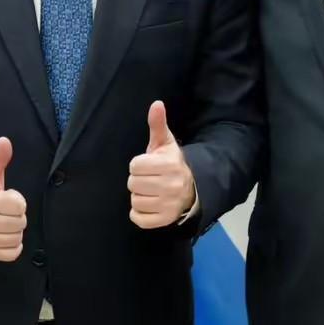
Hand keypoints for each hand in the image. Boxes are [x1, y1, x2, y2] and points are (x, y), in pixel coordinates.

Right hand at [0, 137, 26, 260]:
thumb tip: (5, 141)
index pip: (19, 205)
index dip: (17, 200)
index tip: (7, 197)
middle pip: (20, 222)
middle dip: (17, 215)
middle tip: (6, 210)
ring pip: (17, 238)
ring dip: (15, 230)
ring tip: (5, 221)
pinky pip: (11, 254)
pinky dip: (13, 246)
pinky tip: (5, 235)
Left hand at [128, 101, 195, 228]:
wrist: (190, 188)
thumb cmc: (171, 163)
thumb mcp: (165, 143)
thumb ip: (158, 124)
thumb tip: (156, 104)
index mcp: (170, 164)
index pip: (134, 166)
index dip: (139, 164)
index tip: (149, 165)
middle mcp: (171, 186)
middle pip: (132, 184)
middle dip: (138, 180)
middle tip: (150, 178)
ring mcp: (169, 205)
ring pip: (135, 201)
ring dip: (139, 196)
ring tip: (151, 191)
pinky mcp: (165, 220)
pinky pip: (138, 218)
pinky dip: (140, 213)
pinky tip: (150, 204)